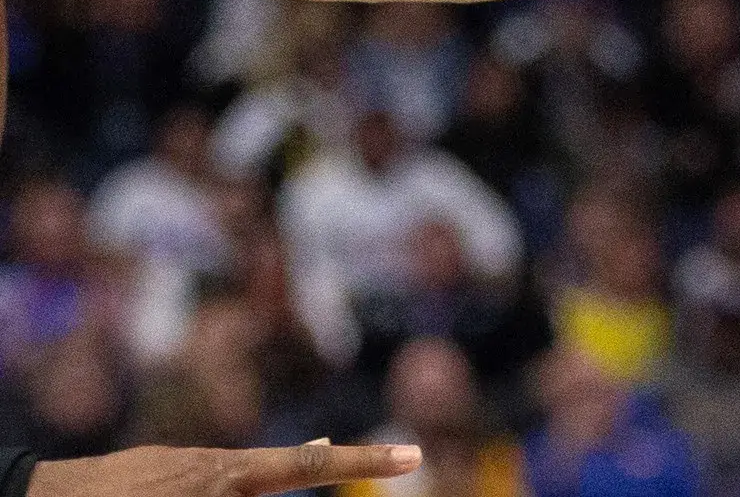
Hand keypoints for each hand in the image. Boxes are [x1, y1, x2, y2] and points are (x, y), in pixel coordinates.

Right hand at [28, 442, 421, 495]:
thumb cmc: (132, 482)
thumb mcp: (199, 465)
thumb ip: (255, 465)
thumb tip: (326, 441)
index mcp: (230, 471)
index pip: (310, 463)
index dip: (363, 460)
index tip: (414, 456)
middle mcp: (222, 491)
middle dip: (301, 490)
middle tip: (267, 482)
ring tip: (180, 496)